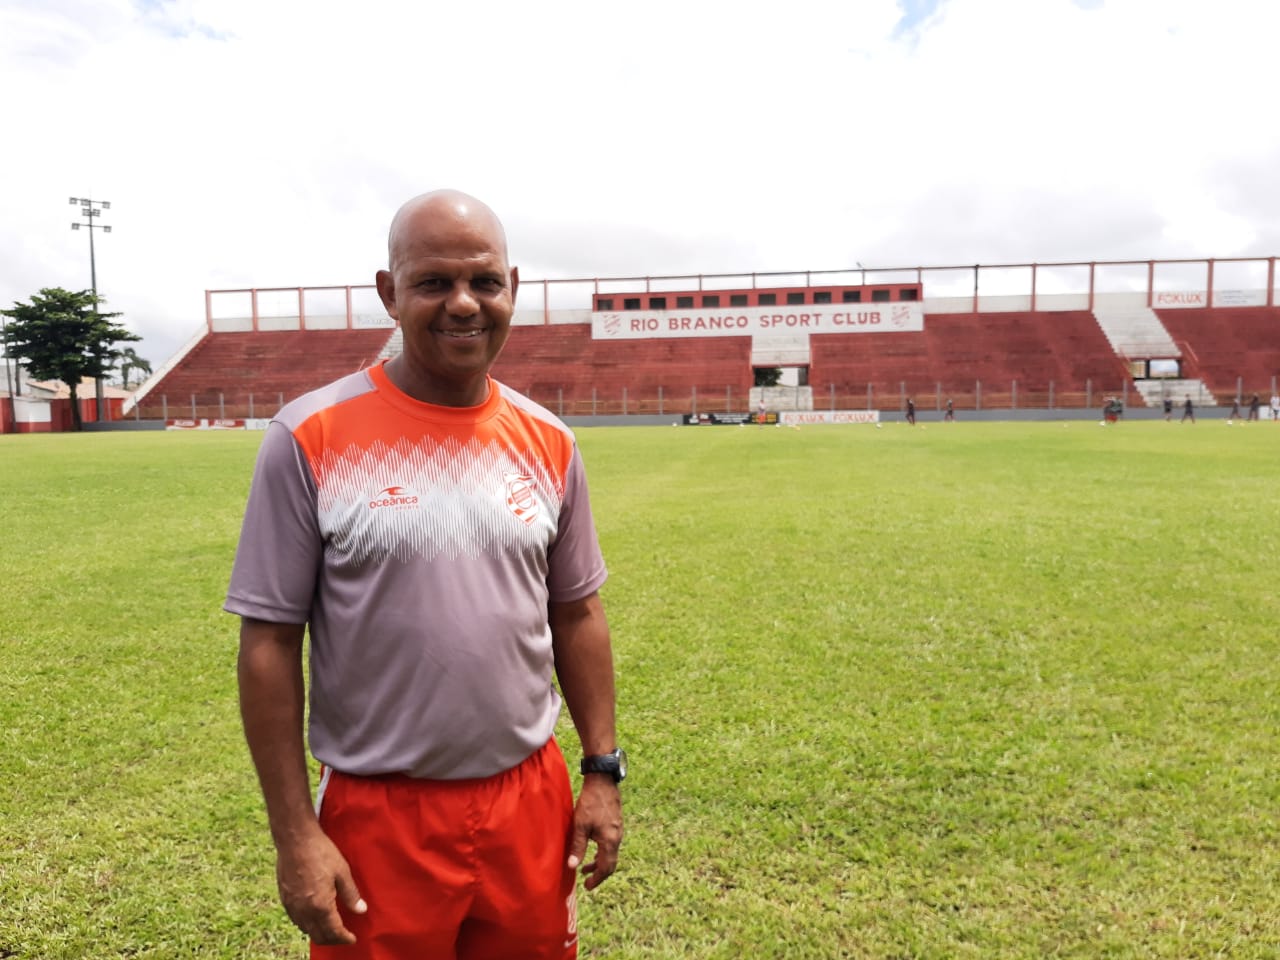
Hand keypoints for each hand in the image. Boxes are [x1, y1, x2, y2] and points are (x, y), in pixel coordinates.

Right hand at [276, 830, 366, 944]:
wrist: (295, 839)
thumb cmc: (321, 852)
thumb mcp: (342, 872)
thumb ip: (351, 894)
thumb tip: (361, 910)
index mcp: (320, 905)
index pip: (334, 932)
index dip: (345, 938)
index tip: (352, 939)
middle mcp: (304, 910)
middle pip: (318, 936)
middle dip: (332, 940)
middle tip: (343, 936)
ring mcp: (292, 906)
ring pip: (305, 930)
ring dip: (319, 933)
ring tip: (331, 927)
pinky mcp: (284, 899)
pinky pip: (296, 920)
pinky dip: (307, 924)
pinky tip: (314, 916)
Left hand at [566, 775, 622, 889]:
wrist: (603, 782)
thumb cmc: (590, 803)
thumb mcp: (580, 826)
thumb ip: (577, 847)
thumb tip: (572, 867)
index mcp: (610, 841)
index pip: (606, 868)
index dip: (597, 879)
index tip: (587, 886)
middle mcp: (617, 838)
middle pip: (611, 863)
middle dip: (599, 874)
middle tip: (587, 881)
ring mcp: (618, 831)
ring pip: (611, 854)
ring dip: (599, 863)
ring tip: (585, 867)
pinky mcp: (616, 824)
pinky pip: (611, 845)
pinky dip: (602, 852)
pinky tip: (592, 849)